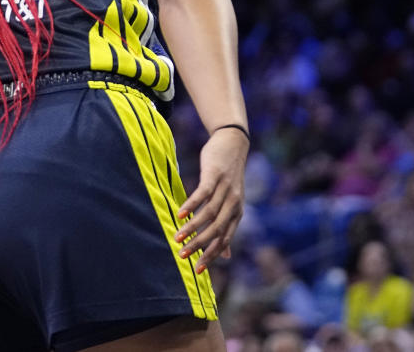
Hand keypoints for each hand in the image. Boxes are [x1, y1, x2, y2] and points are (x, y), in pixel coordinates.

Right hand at [174, 127, 247, 271]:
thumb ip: (227, 227)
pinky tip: (179, 214)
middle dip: (199, 246)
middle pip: (216, 230)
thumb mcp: (232, 202)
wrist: (234, 144)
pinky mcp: (215, 175)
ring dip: (191, 228)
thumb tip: (226, 256)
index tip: (196, 270)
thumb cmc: (229, 176)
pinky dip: (191, 205)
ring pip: (208, 214)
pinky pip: (203, 194)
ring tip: (176, 238)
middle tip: (182, 257)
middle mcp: (233, 204)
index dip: (211, 255)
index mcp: (237, 214)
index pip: (224, 239)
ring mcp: (225, 189)